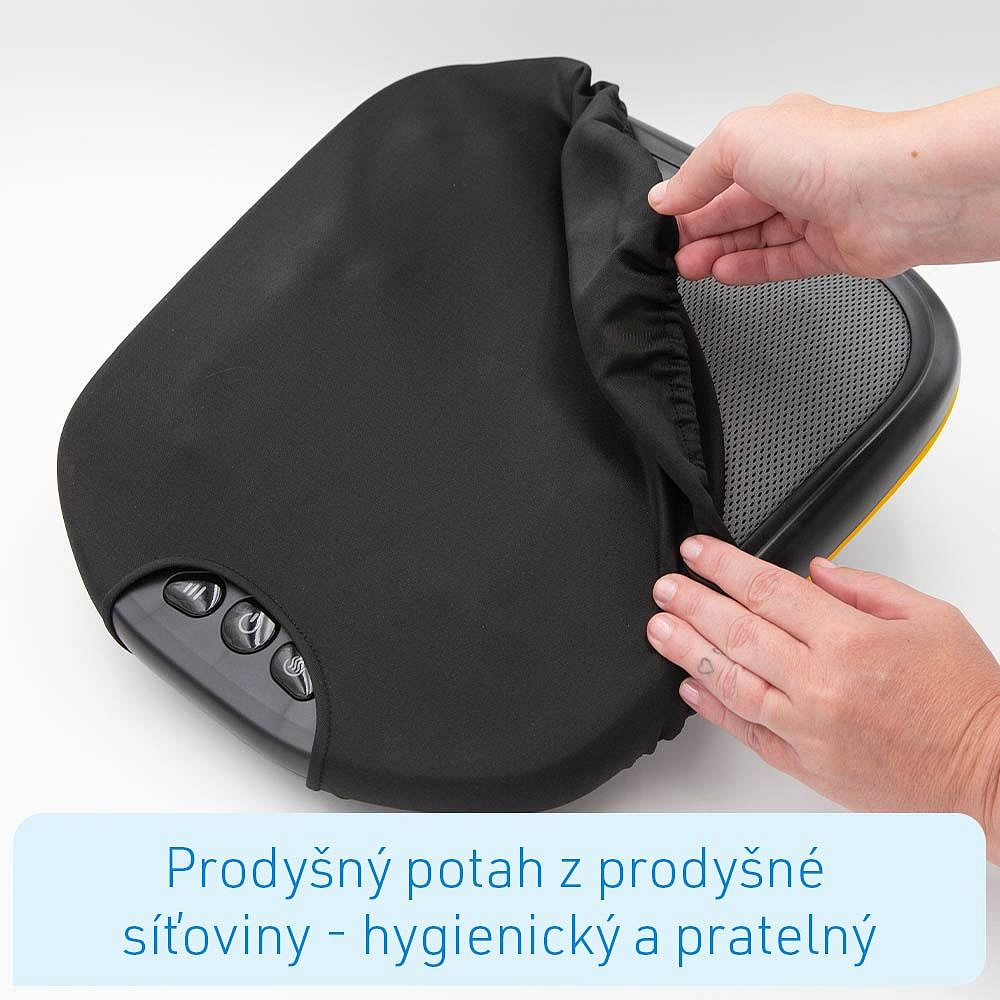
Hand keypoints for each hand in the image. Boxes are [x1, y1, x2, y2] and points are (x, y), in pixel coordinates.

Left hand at [646, 535, 999, 862]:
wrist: (988, 775)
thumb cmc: (966, 699)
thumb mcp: (930, 618)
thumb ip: (864, 588)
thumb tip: (814, 572)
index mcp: (851, 641)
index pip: (768, 591)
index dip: (724, 567)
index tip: (696, 553)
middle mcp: (822, 685)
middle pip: (738, 633)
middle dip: (693, 604)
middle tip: (664, 587)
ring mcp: (809, 729)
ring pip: (731, 682)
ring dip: (688, 652)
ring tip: (659, 629)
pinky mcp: (807, 765)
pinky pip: (747, 732)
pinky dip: (714, 708)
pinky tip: (691, 687)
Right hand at [647, 89, 999, 283]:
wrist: (896, 195)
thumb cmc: (832, 154)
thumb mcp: (737, 142)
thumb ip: (695, 172)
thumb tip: (665, 196)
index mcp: (778, 136)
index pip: (721, 171)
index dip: (689, 197)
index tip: (662, 222)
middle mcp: (799, 173)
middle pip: (735, 209)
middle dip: (699, 231)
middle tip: (671, 252)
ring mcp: (816, 213)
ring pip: (755, 238)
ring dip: (718, 253)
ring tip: (688, 267)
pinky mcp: (830, 251)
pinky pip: (780, 263)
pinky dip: (748, 269)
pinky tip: (722, 274)